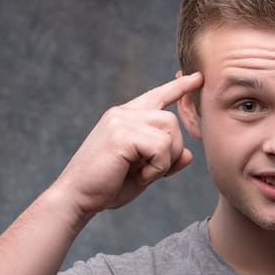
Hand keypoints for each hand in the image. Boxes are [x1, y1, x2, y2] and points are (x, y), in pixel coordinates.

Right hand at [52, 72, 202, 215]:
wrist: (76, 198)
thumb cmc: (107, 187)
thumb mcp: (144, 172)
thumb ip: (165, 160)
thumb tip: (188, 155)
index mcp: (125, 117)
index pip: (157, 96)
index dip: (179, 87)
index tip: (197, 77)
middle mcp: (122, 113)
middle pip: (172, 120)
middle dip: (172, 150)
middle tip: (152, 172)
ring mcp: (121, 121)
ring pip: (169, 131)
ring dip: (165, 159)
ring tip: (143, 173)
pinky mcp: (121, 134)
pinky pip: (161, 147)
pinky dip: (157, 168)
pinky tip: (139, 176)